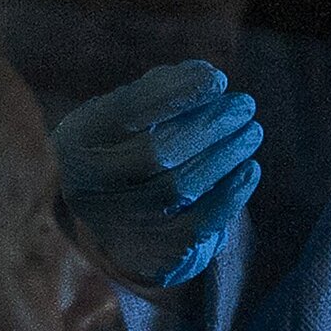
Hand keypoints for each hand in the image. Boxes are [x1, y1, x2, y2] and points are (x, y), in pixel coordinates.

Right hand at [55, 61, 263, 287]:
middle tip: (245, 106)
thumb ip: (161, 90)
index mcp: (79, 140)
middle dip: (210, 125)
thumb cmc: (131, 150)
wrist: (122, 224)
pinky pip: (200, 222)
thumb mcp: (130, 116)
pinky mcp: (153, 252)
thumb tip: (207, 78)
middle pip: (157, 152)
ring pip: (180, 187)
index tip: (218, 79)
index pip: (128, 110)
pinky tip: (249, 169)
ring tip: (252, 132)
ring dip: (226, 155)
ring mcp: (119, 224)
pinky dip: (231, 193)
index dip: (178, 92)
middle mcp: (88, 187)